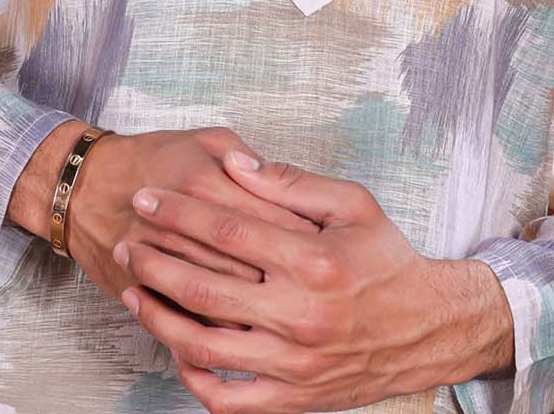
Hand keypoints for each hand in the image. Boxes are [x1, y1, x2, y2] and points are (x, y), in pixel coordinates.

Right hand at [66, 127, 321, 330]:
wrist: (81, 185)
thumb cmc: (150, 157)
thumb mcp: (206, 139)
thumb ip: (251, 160)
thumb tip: (287, 190)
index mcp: (206, 182)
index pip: (269, 219)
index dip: (303, 240)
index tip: (328, 251)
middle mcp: (183, 226)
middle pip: (249, 266)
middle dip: (288, 284)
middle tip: (319, 295)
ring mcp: (160, 262)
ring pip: (220, 303)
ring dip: (257, 316)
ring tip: (290, 321)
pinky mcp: (141, 291)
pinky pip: (185, 324)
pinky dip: (215, 335)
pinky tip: (242, 337)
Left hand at [112, 150, 506, 411]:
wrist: (428, 329)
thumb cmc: (387, 260)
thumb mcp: (352, 204)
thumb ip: (290, 183)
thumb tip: (235, 164)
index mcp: (313, 260)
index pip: (226, 231)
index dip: (179, 212)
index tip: (147, 198)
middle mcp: (300, 314)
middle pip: (204, 287)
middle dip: (154, 260)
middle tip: (125, 239)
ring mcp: (294, 363)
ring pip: (205, 346)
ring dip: (159, 316)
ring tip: (132, 290)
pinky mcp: (294, 398)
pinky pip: (229, 400)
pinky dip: (192, 379)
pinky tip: (173, 350)